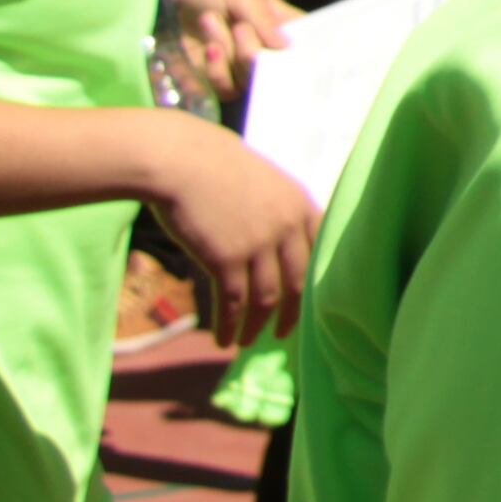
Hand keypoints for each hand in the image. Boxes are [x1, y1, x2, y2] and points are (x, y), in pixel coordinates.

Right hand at [146, 116, 316, 351]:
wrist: (180, 160)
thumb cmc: (214, 167)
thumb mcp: (262, 183)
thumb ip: (276, 211)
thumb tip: (277, 243)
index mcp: (300, 205)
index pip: (320, 252)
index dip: (314, 281)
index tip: (308, 302)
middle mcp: (286, 226)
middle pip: (298, 282)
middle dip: (291, 313)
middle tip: (281, 334)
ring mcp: (258, 243)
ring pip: (266, 298)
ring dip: (256, 326)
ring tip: (247, 342)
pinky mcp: (226, 258)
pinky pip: (234, 303)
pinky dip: (230, 325)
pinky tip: (223, 340)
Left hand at [158, 0, 298, 114]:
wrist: (168, 5)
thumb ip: (263, 18)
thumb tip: (287, 46)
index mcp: (282, 25)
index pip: (308, 42)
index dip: (311, 52)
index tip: (301, 53)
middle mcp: (268, 50)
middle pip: (278, 67)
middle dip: (254, 48)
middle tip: (239, 26)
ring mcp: (244, 68)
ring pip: (251, 79)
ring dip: (229, 53)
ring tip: (211, 23)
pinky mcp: (221, 82)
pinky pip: (228, 89)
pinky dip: (216, 70)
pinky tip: (206, 48)